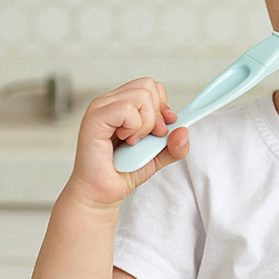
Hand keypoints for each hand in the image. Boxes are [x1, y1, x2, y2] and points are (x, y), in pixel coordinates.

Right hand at [65, 78, 189, 208]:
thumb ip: (175, 145)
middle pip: (149, 85)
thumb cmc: (122, 172)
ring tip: (133, 142)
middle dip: (157, 115)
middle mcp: (110, 101)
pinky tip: (125, 140)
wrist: (102, 193)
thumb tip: (184, 129)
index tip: (161, 130)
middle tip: (147, 137)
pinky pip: (126, 108)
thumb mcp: (158, 157)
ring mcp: (101, 107)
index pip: (152, 86)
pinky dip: (133, 127)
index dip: (163, 107)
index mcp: (123, 104)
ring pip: (141, 95)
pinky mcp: (95, 118)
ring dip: (146, 124)